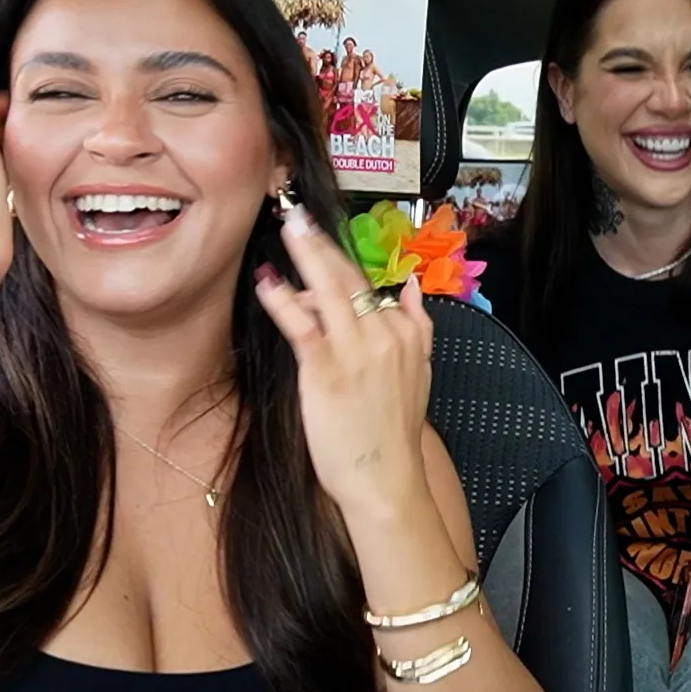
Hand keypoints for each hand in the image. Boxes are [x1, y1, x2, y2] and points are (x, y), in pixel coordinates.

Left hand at [254, 204, 434, 520]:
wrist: (386, 479)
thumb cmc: (393, 433)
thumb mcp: (420, 372)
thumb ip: (417, 325)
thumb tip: (411, 289)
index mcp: (407, 333)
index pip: (370, 286)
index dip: (340, 261)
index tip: (320, 238)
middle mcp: (384, 335)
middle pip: (350, 277)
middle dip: (322, 243)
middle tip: (298, 212)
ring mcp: (357, 351)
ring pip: (331, 291)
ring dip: (306, 255)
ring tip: (287, 227)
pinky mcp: (328, 371)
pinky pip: (305, 326)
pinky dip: (286, 301)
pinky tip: (270, 283)